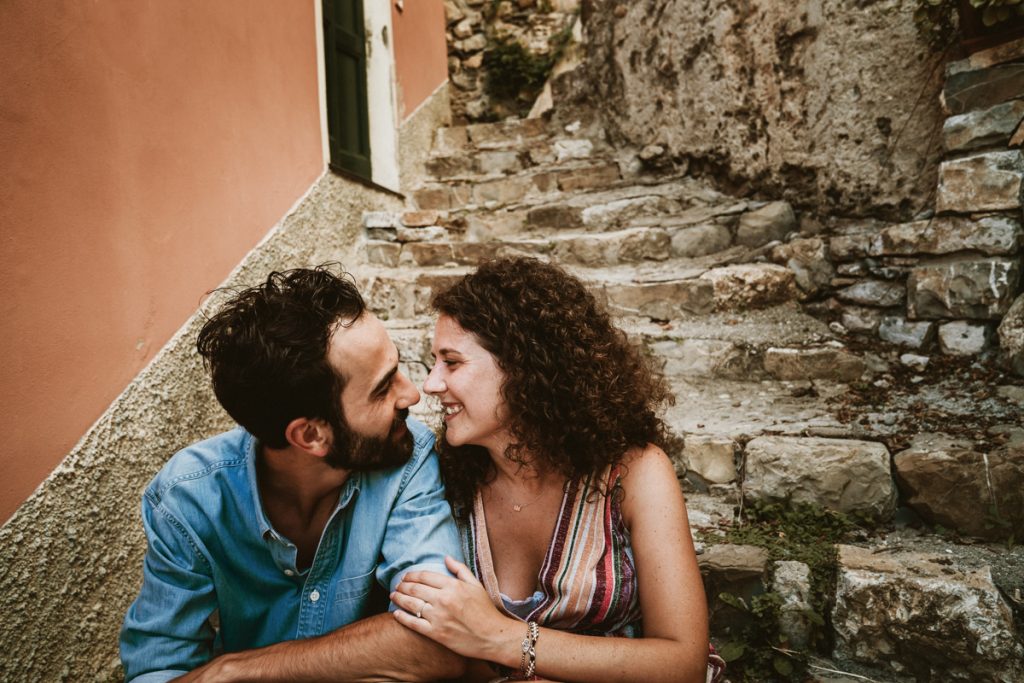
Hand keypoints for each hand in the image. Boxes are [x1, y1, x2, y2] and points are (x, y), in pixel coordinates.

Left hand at [392, 556, 519, 662]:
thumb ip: (460, 569)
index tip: (406, 576)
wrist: (493, 636)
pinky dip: (402, 617)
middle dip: (402, 586)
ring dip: (399, 598)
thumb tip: (446, 558)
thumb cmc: (486, 610)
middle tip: (397, 585)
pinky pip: (414, 623)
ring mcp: (439, 617)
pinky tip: (396, 613)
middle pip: (415, 589)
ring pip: (411, 605)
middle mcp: (443, 599)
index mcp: (453, 586)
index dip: (412, 575)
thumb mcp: (476, 585)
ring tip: (393, 596)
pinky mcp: (436, 634)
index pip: (425, 576)